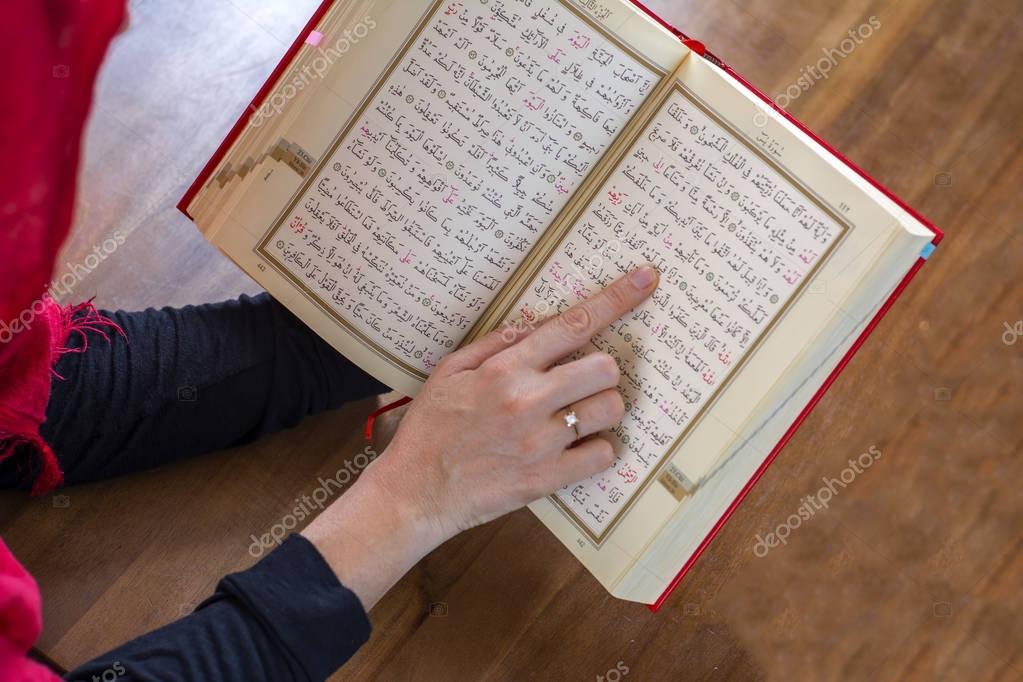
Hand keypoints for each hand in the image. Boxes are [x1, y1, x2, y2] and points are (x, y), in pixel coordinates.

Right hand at [303, 265, 658, 606]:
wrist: (415, 492)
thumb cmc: (429, 429)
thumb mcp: (449, 371)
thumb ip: (494, 343)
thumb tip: (534, 327)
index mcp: (505, 369)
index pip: (572, 324)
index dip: (616, 298)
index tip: (644, 279)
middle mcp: (529, 401)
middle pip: (606, 368)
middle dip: (602, 369)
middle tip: (581, 381)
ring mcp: (542, 442)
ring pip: (610, 410)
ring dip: (601, 407)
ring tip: (576, 414)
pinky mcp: (549, 478)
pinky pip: (603, 455)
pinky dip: (597, 448)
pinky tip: (574, 446)